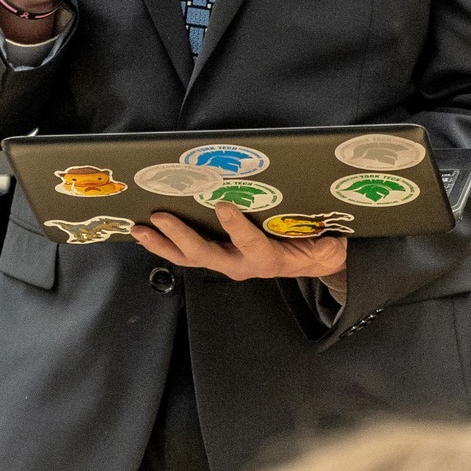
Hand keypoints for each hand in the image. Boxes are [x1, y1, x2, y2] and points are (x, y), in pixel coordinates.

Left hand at [133, 204, 348, 284]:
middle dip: (181, 237)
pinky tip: (147, 232)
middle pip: (206, 254)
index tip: (223, 205)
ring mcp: (226, 262)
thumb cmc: (316, 245)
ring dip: (162, 244)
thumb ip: (326, 244)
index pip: (253, 246)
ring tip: (140, 229)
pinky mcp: (216, 256)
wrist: (311, 260)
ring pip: (189, 257)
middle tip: (162, 217)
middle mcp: (242, 265)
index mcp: (269, 259)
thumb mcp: (327, 243)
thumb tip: (330, 238)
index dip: (238, 229)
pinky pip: (187, 253)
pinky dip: (165, 243)